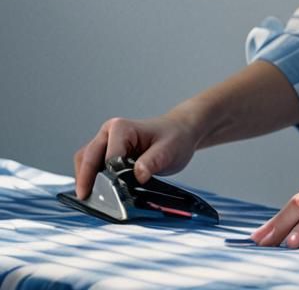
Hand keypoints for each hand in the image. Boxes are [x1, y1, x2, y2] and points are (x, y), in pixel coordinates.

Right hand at [73, 110, 200, 199]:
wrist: (180, 132)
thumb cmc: (175, 137)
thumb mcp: (169, 150)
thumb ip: (153, 161)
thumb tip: (138, 175)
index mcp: (121, 128)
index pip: (108, 157)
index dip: (109, 178)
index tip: (112, 196)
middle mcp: (109, 132)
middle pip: (87, 158)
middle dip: (86, 180)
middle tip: (90, 202)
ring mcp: (106, 142)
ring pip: (84, 162)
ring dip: (85, 180)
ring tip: (92, 200)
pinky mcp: (106, 152)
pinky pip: (91, 166)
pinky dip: (90, 179)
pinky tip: (98, 193)